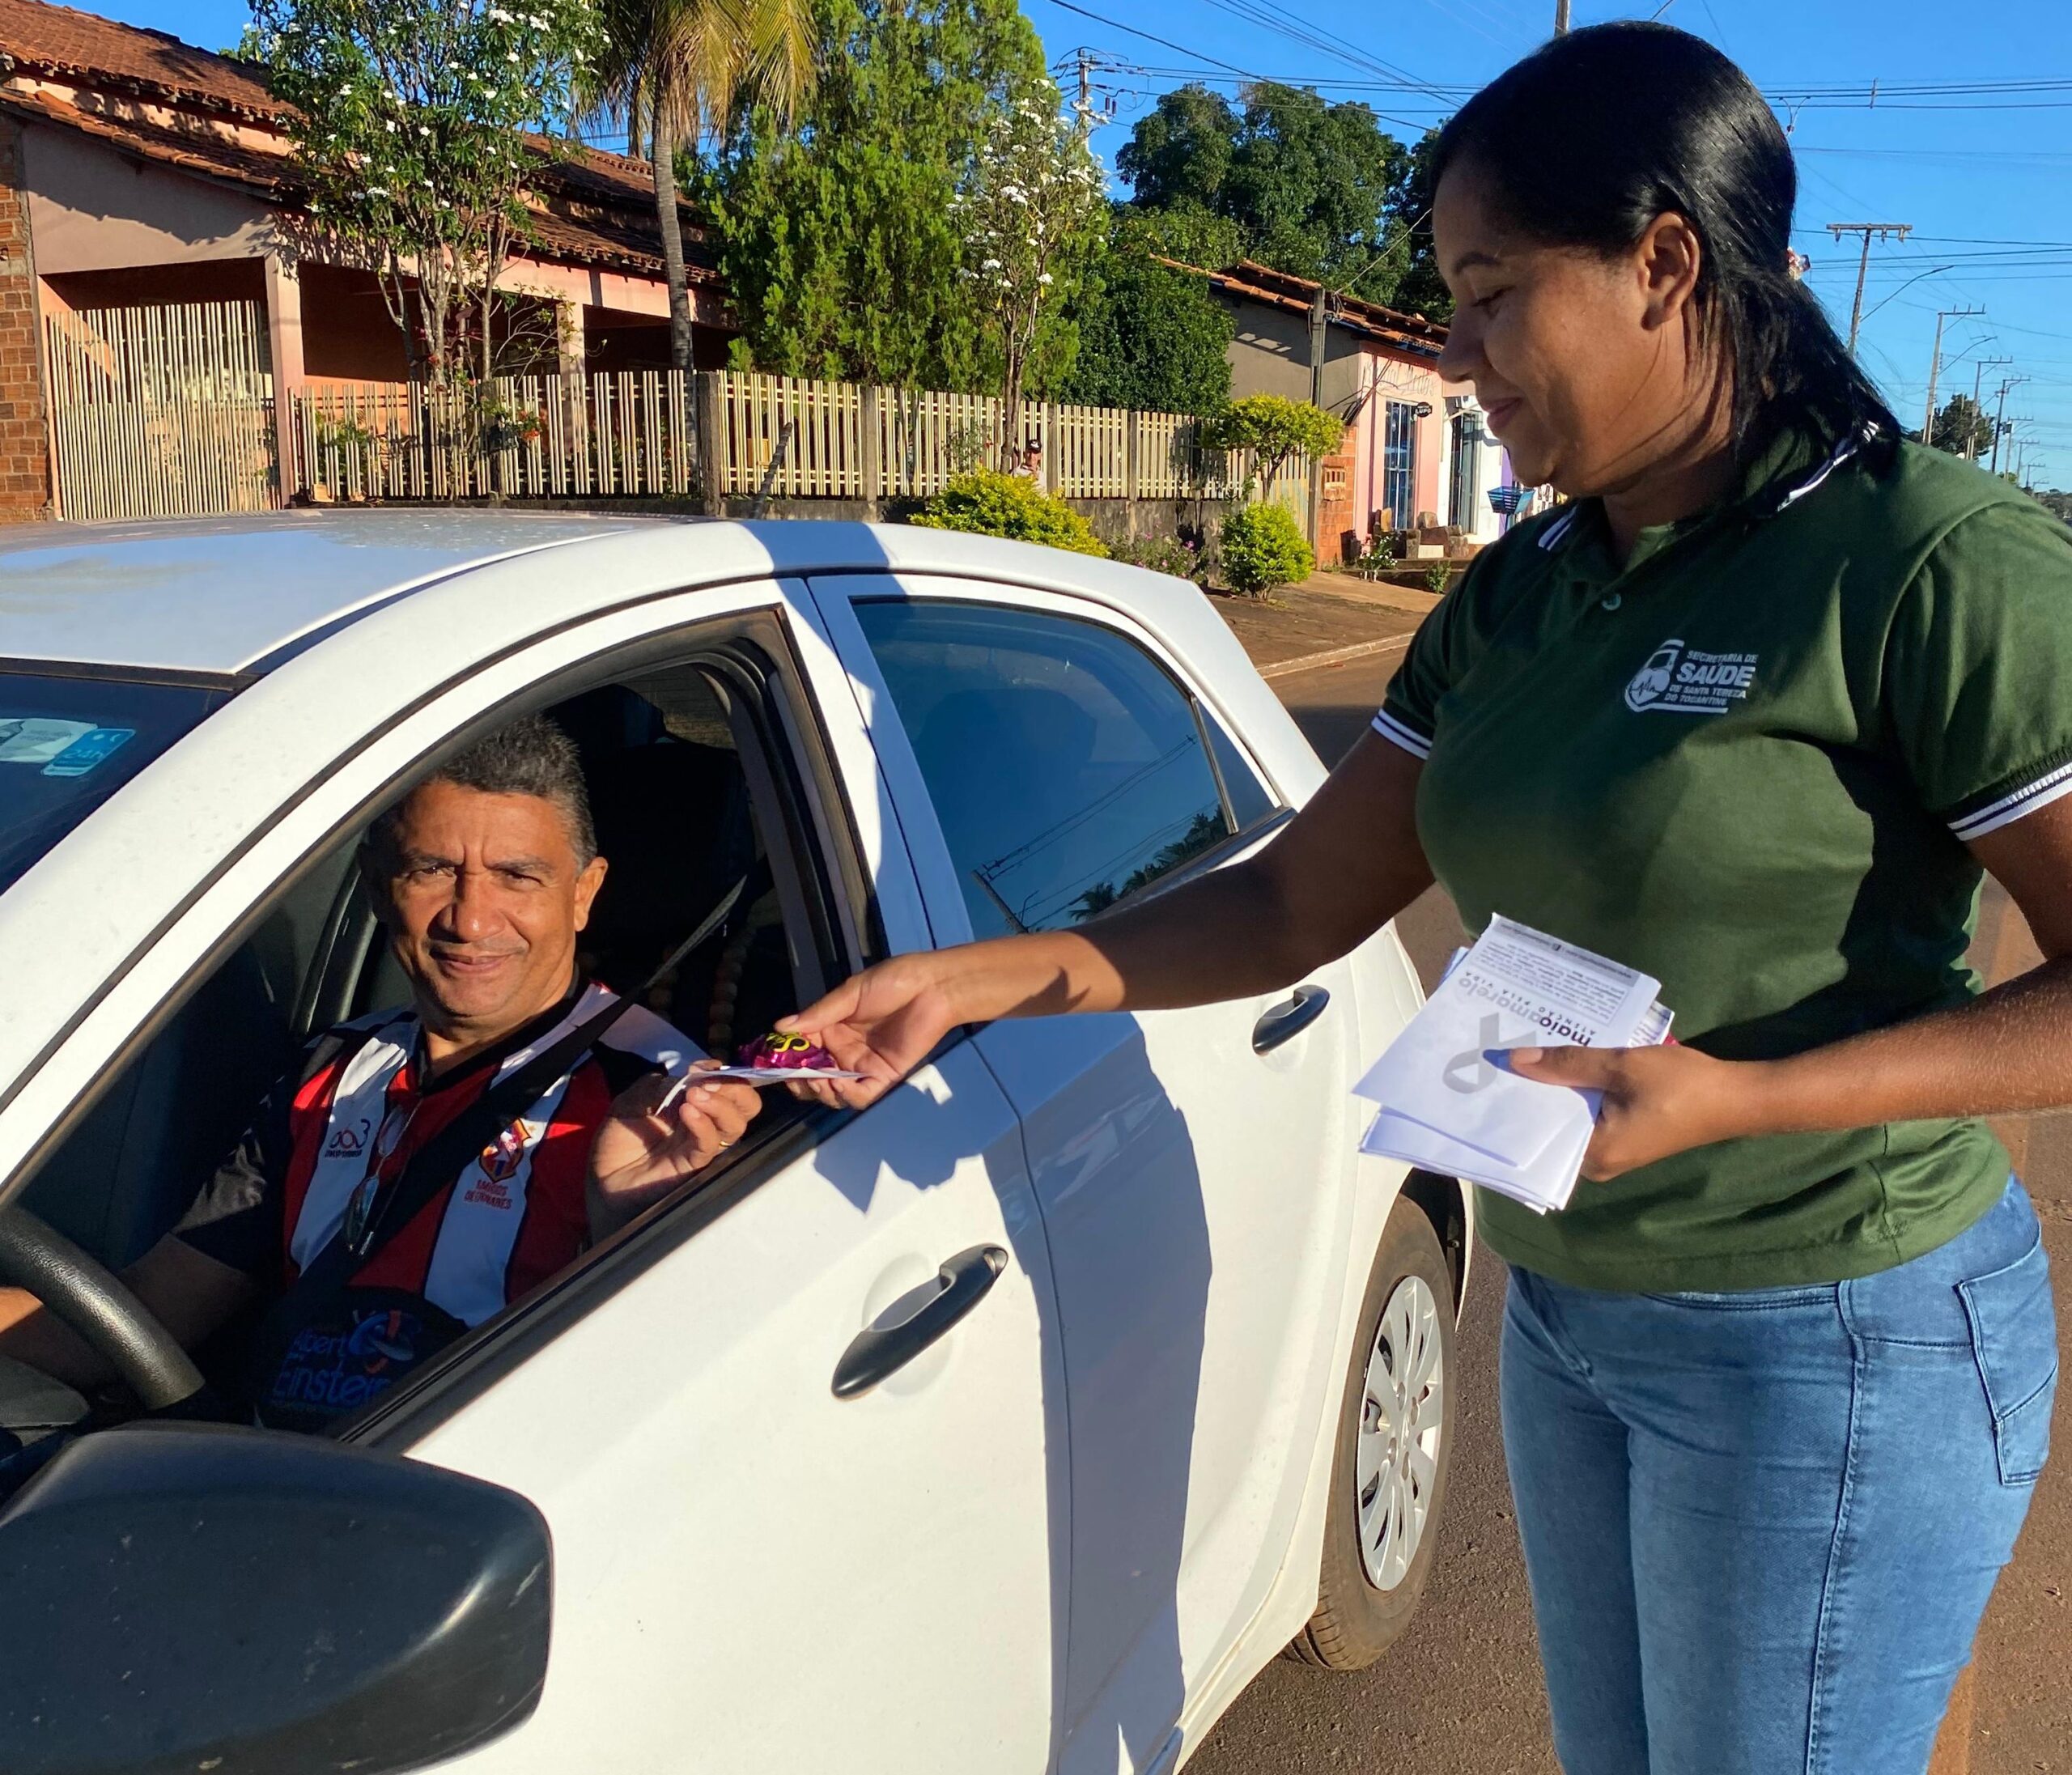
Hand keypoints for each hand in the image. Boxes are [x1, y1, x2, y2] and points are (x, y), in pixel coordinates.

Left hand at [588, 1060, 762, 1221]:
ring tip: (694, 1095)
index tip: (700, 1067)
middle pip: (745, 1105)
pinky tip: (688, 1112)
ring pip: (736, 1125)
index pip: (728, 1085)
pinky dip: (703, 1125)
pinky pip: (709, 1145)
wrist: (601, 1178)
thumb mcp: (633, 1100)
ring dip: (721, 1104)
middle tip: (708, 1082)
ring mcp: (701, 1145)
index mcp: (695, 1103)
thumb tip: (691, 1075)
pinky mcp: (693, 1166)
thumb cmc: (618, 1139)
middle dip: (735, 1088)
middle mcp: (705, 1123)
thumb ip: (660, 1085)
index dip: (722, 1072)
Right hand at [778, 953, 966, 1109]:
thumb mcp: (851, 993)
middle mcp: (844, 1050)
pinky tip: (840, 1084)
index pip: (802, 1051)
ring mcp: (863, 1066)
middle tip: (796, 1077)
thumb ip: (818, 1014)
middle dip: (801, 1082)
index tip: (776, 1062)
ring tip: (819, 1081)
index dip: (787, 1059)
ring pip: (834, 1091)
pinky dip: (847, 1095)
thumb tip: (780, 1027)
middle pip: (814, 1076)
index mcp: (832, 1028)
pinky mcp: (884, 1077)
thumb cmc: (893, 982)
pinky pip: (861, 1095)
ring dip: (821, 1090)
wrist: (933, 988)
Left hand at [1500, 1043, 1770, 1180]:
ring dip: (1549, 1087)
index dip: (1510, 1105)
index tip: (1480, 1080)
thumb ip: (1568, 1064)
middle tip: (1489, 1060)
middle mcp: (1596, 1161)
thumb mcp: (1621, 1067)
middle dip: (1525, 1092)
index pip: (1536, 1134)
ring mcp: (1610, 1148)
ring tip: (1514, 1054)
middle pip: (1548, 1124)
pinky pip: (1585, 1111)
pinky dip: (1572, 1088)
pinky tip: (1555, 1059)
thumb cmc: (1683, 1087)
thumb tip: (1514, 1061)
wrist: (1739, 1097)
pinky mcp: (1623, 1133)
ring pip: (1566, 1115)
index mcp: (1593, 1155)